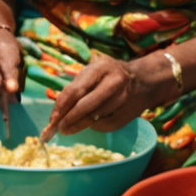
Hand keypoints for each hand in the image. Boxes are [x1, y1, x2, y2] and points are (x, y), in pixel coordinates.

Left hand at [43, 54, 164, 137]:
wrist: (143, 80)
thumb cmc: (108, 77)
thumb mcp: (93, 73)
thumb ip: (76, 88)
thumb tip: (56, 113)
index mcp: (100, 67)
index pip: (76, 89)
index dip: (61, 106)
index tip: (52, 119)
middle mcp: (114, 80)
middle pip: (86, 105)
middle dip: (70, 119)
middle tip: (59, 128)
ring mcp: (124, 97)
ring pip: (95, 117)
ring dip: (79, 124)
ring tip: (69, 127)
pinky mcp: (129, 113)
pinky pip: (106, 125)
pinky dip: (94, 126)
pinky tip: (90, 124)